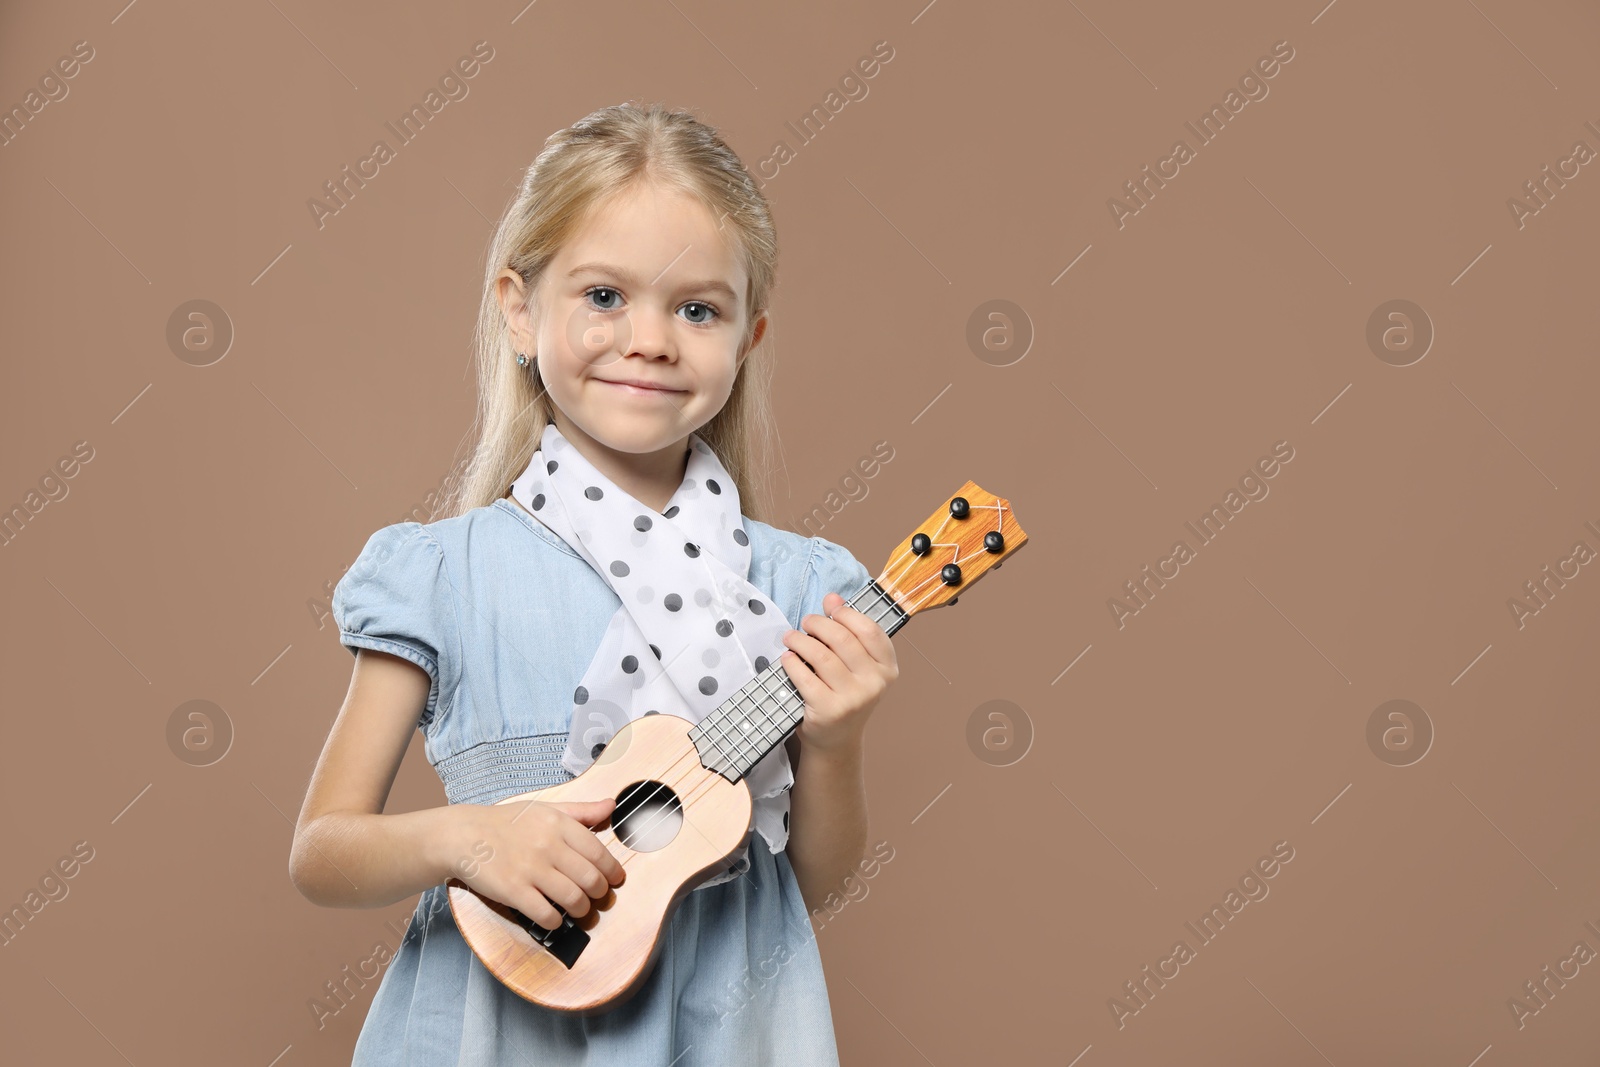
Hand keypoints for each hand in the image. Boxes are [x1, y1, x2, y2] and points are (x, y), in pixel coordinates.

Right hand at [447, 798, 624, 929]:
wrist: (465, 835)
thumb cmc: (508, 822)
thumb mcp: (546, 808)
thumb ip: (581, 810)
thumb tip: (612, 806)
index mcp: (559, 824)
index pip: (599, 852)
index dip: (613, 871)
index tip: (615, 880)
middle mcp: (548, 846)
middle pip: (591, 879)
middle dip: (600, 894)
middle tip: (598, 897)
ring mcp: (530, 870)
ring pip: (573, 899)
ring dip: (582, 910)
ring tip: (580, 910)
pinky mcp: (513, 891)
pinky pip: (546, 914)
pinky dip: (556, 921)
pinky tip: (555, 918)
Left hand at [778, 591, 898, 755]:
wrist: (836, 740)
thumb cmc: (845, 695)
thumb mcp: (856, 665)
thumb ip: (848, 631)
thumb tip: (833, 597)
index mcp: (887, 668)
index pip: (870, 630)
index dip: (847, 613)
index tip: (830, 607)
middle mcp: (874, 684)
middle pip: (843, 639)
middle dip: (818, 624)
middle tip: (806, 622)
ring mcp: (853, 699)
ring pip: (821, 656)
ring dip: (800, 640)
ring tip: (791, 637)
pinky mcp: (829, 710)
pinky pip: (805, 677)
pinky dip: (791, 663)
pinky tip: (787, 658)